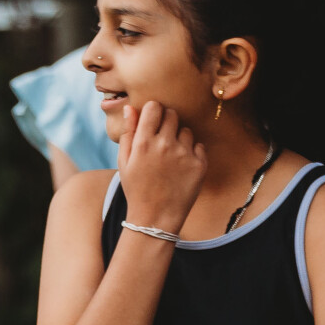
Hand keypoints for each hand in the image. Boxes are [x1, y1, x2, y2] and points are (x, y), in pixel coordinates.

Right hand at [115, 101, 205, 234]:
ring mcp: (184, 153)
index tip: (152, 121)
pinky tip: (181, 168)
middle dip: (167, 122)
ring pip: (186, 130)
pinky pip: (198, 146)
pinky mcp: (199, 163)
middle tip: (162, 140)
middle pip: (172, 114)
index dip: (153, 112)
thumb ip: (128, 133)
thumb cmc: (137, 189)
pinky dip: (191, 153)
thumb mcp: (124, 163)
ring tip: (170, 159)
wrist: (155, 218)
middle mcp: (165, 144)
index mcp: (143, 143)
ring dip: (179, 139)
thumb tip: (130, 108)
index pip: (154, 107)